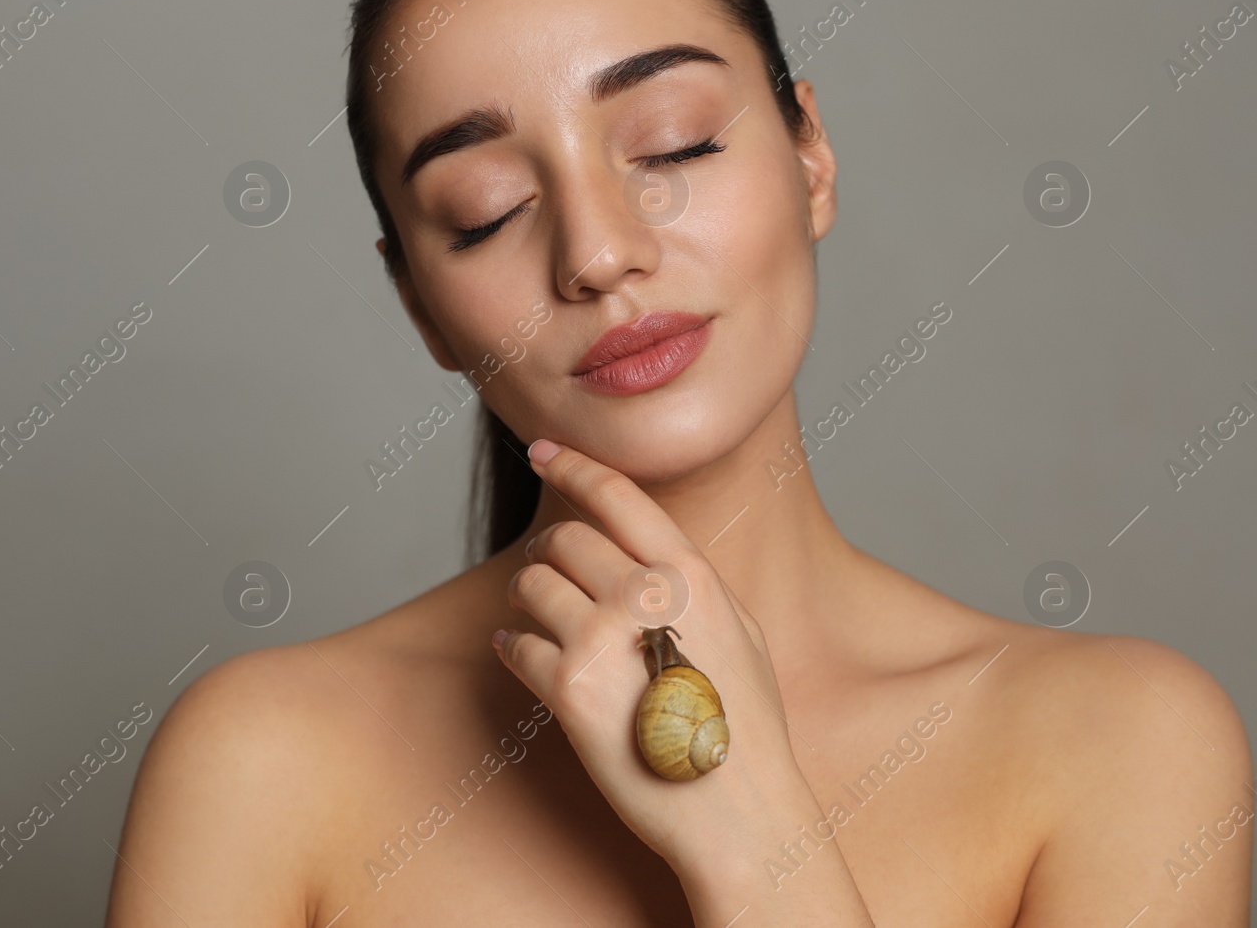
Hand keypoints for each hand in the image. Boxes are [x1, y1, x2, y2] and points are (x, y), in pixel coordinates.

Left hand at [492, 438, 822, 879]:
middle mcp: (642, 596)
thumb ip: (688, 583)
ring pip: (530, 585)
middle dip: (548, 549)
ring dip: (526, 597)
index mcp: (689, 574)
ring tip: (539, 617)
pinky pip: (515, 645)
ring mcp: (600, 641)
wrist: (738, 810)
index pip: (617, 493)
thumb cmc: (745, 725)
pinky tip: (526, 656)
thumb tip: (646, 551)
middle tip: (548, 568)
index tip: (543, 448)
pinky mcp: (566, 691)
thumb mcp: (738, 629)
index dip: (573, 463)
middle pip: (563, 537)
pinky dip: (514, 647)